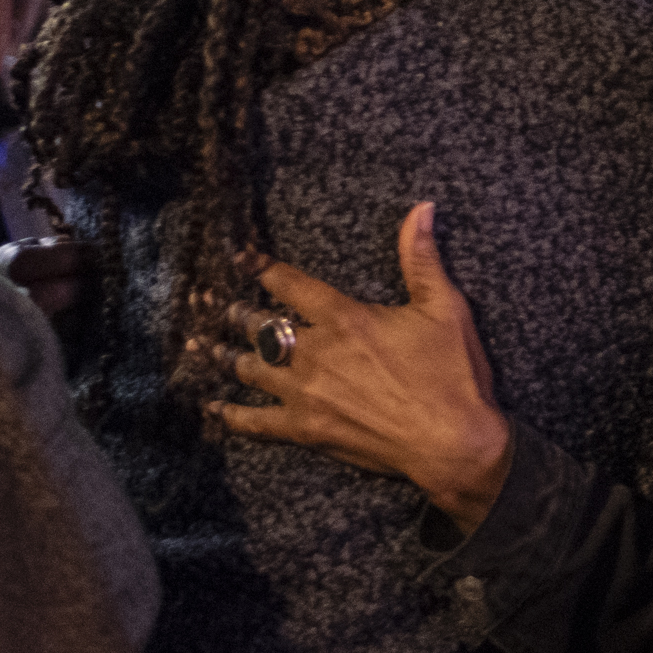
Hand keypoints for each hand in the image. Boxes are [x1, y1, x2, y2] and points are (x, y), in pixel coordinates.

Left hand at [201, 202, 514, 529]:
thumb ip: (422, 258)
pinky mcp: (306, 429)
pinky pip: (256, 422)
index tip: (238, 257)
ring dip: (223, 354)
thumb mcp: (444, 308)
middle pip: (260, 326)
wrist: (452, 443)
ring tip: (200, 344)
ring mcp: (306, 393)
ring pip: (250, 368)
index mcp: (345, 318)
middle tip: (205, 300)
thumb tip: (422, 208)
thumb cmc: (451, 375)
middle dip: (232, 311)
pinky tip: (213, 407)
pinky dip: (231, 414)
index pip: (290, 284)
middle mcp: (316, 352)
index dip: (260, 267)